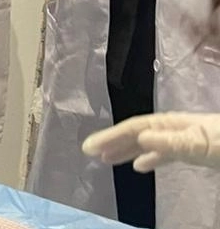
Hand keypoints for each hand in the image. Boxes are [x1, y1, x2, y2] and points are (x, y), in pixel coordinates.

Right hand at [83, 112, 219, 172]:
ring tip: (106, 160)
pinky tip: (139, 167)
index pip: (135, 128)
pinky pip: (162, 153)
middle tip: (89, 153)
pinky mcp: (194, 150)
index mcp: (173, 123)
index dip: (111, 136)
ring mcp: (184, 139)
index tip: (87, 148)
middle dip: (113, 141)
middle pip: (138, 133)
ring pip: (147, 143)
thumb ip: (173, 141)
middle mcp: (174, 128)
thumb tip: (139, 137)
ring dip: (126, 150)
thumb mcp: (203, 143)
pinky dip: (148, 159)